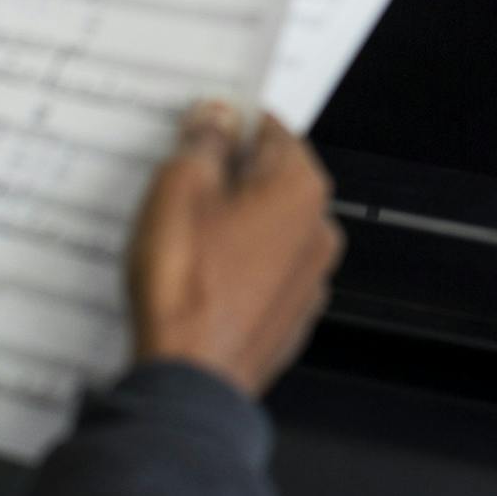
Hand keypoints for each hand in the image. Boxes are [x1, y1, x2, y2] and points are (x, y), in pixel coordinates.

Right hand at [129, 102, 343, 398]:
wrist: (190, 378)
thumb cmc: (186, 287)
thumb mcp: (179, 190)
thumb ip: (203, 143)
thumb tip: (217, 116)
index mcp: (301, 189)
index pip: (272, 129)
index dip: (230, 123)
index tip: (198, 127)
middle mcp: (319, 230)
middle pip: (271, 179)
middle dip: (227, 175)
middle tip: (177, 183)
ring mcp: (310, 277)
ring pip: (267, 227)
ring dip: (229, 222)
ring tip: (178, 236)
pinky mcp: (290, 314)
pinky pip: (263, 271)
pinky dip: (235, 264)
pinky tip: (196, 274)